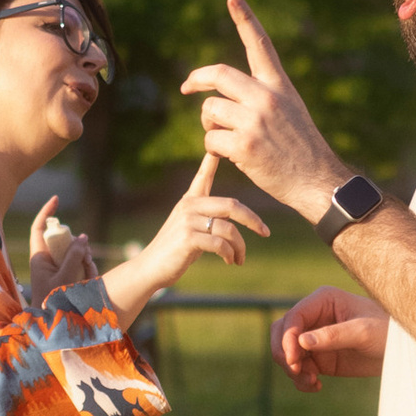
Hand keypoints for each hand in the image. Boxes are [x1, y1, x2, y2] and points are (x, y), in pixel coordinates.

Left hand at [22, 197, 98, 303]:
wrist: (53, 327)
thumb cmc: (53, 303)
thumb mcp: (64, 278)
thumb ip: (74, 257)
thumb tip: (83, 237)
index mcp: (39, 257)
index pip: (39, 228)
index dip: (47, 212)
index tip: (57, 199)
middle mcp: (47, 260)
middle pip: (64, 240)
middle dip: (78, 246)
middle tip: (86, 257)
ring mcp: (58, 267)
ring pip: (75, 252)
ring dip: (85, 260)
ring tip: (86, 276)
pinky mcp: (67, 276)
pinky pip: (80, 264)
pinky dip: (87, 269)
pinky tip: (89, 280)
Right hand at [103, 154, 269, 327]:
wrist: (151, 268)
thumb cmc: (175, 250)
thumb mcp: (191, 229)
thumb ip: (209, 219)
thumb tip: (234, 222)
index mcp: (190, 200)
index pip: (204, 175)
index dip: (212, 161)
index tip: (219, 147)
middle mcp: (189, 206)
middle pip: (232, 206)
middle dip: (253, 220)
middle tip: (265, 232)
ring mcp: (188, 221)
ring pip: (229, 229)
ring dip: (240, 247)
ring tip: (240, 259)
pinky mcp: (188, 238)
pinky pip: (220, 243)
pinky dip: (229, 254)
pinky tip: (229, 261)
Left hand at [179, 0, 342, 222]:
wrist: (316, 181)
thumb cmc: (300, 148)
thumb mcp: (289, 109)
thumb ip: (261, 95)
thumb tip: (221, 94)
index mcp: (279, 85)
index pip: (260, 45)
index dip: (245, 19)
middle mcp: (267, 97)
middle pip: (218, 74)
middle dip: (196, 79)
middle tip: (186, 87)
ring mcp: (255, 120)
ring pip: (210, 110)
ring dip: (210, 125)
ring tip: (228, 139)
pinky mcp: (244, 145)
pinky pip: (210, 140)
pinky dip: (214, 149)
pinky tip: (233, 157)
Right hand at [276, 285, 387, 392]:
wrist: (402, 350)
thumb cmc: (387, 331)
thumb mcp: (363, 332)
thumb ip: (333, 336)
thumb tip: (301, 341)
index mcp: (323, 300)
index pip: (293, 317)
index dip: (287, 339)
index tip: (293, 361)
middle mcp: (315, 317)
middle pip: (281, 333)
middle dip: (284, 353)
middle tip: (297, 372)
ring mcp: (315, 338)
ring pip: (286, 352)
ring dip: (293, 370)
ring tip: (312, 382)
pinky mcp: (320, 358)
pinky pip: (299, 368)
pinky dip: (301, 379)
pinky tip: (316, 386)